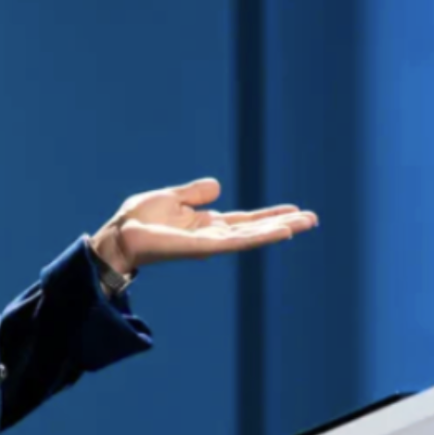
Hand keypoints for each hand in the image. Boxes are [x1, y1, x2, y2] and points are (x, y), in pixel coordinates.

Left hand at [89, 177, 317, 274]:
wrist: (120, 236)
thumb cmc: (138, 220)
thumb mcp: (171, 198)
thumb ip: (194, 193)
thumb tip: (218, 186)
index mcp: (207, 224)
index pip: (246, 221)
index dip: (269, 215)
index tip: (295, 211)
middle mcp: (214, 236)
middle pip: (256, 229)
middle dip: (284, 224)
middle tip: (313, 219)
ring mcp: (212, 243)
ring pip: (254, 236)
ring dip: (280, 229)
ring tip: (305, 223)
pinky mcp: (205, 247)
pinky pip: (239, 241)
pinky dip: (261, 236)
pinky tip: (280, 231)